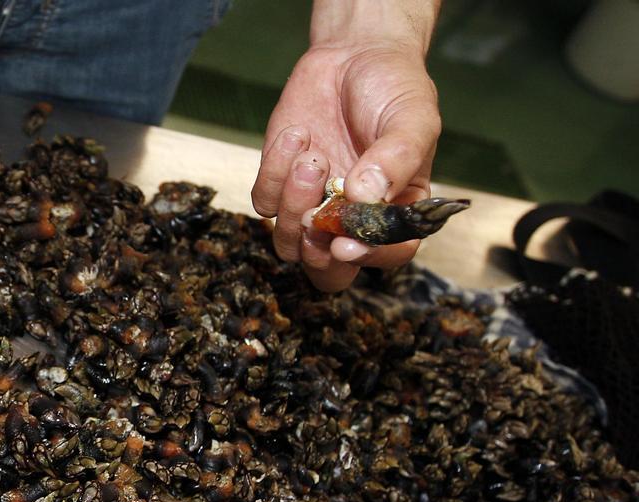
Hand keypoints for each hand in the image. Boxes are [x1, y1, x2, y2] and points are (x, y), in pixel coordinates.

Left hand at [251, 1, 441, 291]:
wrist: (354, 54)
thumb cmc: (394, 90)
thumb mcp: (412, 119)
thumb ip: (397, 159)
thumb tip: (365, 197)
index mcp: (397, 211)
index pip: (389, 253)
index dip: (368, 256)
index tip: (346, 242)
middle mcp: (353, 218)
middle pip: (329, 272)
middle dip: (317, 252)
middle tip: (316, 217)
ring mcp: (313, 204)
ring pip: (289, 242)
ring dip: (294, 205)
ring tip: (312, 157)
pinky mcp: (278, 182)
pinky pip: (264, 202)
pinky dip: (274, 172)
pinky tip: (298, 135)